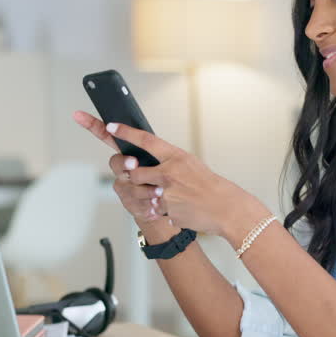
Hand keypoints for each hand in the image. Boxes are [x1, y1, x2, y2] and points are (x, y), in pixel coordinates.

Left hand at [72, 111, 268, 240]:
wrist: (225, 207)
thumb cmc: (208, 185)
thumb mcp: (189, 164)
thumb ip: (167, 161)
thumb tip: (145, 161)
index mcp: (175, 157)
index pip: (145, 140)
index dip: (125, 132)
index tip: (110, 126)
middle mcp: (169, 173)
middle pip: (133, 172)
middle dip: (132, 177)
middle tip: (141, 178)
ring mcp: (167, 193)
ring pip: (142, 193)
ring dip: (150, 196)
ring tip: (170, 197)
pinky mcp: (168, 211)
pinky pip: (155, 211)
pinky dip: (164, 211)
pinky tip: (181, 209)